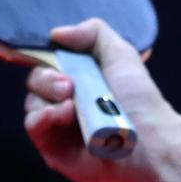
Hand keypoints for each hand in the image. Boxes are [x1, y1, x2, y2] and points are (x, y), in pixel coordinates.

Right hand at [23, 17, 179, 181]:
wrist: (148, 140)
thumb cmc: (138, 98)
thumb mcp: (120, 54)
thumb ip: (93, 33)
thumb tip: (55, 34)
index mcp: (81, 77)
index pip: (49, 60)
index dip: (46, 56)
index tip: (54, 56)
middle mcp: (67, 100)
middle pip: (36, 79)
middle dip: (48, 77)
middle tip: (70, 85)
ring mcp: (59, 125)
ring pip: (32, 102)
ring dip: (48, 98)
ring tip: (72, 104)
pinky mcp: (54, 149)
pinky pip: (34, 127)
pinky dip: (42, 117)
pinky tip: (63, 114)